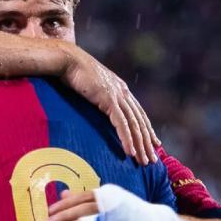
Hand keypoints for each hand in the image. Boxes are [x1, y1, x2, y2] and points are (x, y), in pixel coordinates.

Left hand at [46, 184, 185, 220]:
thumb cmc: (130, 214)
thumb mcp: (108, 202)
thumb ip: (86, 200)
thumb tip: (63, 194)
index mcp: (108, 193)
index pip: (81, 197)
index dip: (64, 204)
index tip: (50, 211)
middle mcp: (110, 202)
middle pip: (80, 208)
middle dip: (62, 216)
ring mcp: (115, 216)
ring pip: (86, 220)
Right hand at [60, 46, 157, 164]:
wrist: (67, 60)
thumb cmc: (72, 72)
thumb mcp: (89, 86)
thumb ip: (96, 96)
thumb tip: (93, 104)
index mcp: (120, 89)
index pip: (138, 113)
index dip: (147, 130)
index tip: (153, 144)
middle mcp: (123, 92)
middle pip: (140, 122)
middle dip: (147, 142)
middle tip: (152, 160)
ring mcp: (117, 96)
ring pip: (134, 125)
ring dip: (140, 145)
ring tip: (144, 161)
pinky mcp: (109, 100)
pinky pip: (121, 124)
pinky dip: (127, 139)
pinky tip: (130, 152)